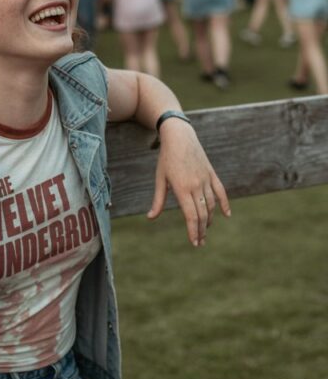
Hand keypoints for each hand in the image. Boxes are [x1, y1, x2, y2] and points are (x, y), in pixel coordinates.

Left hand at [147, 121, 230, 245]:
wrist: (179, 136)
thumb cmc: (166, 158)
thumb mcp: (160, 179)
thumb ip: (158, 200)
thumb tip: (151, 218)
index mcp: (182, 188)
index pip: (191, 215)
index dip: (193, 231)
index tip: (194, 242)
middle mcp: (196, 185)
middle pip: (203, 214)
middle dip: (201, 230)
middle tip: (199, 242)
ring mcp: (206, 179)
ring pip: (211, 205)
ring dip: (210, 220)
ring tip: (206, 230)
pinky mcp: (212, 173)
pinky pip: (221, 191)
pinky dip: (225, 204)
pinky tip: (226, 215)